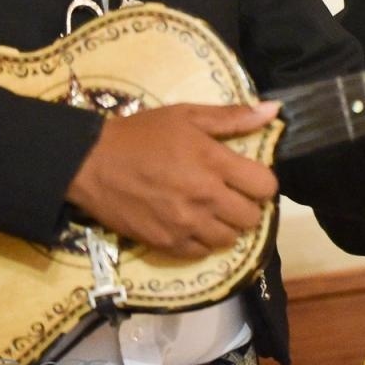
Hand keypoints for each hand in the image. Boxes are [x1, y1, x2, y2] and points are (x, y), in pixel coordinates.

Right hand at [64, 102, 279, 258]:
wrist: (91, 163)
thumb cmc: (142, 135)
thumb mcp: (187, 115)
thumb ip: (233, 117)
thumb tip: (274, 110)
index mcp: (214, 163)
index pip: (265, 186)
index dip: (262, 182)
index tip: (249, 178)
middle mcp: (205, 198)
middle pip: (252, 218)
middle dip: (248, 206)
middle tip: (231, 196)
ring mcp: (185, 224)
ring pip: (229, 239)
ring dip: (227, 227)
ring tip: (213, 212)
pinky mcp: (164, 243)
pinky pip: (201, 253)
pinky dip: (202, 242)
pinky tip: (193, 226)